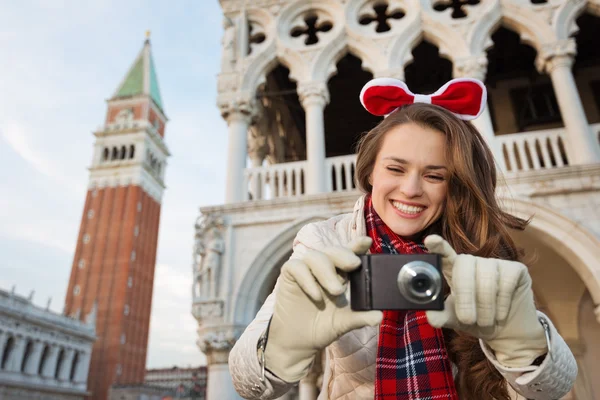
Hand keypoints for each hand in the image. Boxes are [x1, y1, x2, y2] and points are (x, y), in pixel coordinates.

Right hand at [264, 237, 382, 381]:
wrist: (300, 342)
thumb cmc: (323, 326)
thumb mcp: (345, 322)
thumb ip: (361, 317)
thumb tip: (379, 316)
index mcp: (340, 273)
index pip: (349, 253)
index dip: (357, 245)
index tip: (367, 242)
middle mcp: (323, 268)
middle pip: (333, 251)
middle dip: (344, 255)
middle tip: (354, 264)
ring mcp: (305, 270)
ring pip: (315, 256)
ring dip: (327, 272)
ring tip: (337, 291)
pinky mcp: (289, 275)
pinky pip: (296, 267)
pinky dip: (307, 279)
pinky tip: (316, 295)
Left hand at [423, 235, 547, 367]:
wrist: (507, 331)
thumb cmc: (476, 320)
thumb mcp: (455, 320)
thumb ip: (441, 317)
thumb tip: (430, 316)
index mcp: (454, 270)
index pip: (444, 254)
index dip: (438, 246)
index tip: (430, 240)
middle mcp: (473, 262)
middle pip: (464, 265)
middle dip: (465, 295)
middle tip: (467, 320)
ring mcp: (495, 263)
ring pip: (487, 277)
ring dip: (485, 305)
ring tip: (485, 321)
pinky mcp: (516, 269)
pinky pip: (507, 282)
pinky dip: (502, 303)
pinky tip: (500, 314)